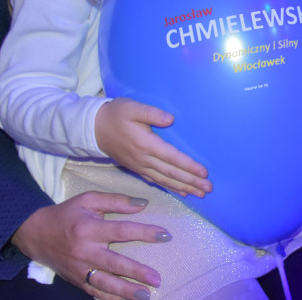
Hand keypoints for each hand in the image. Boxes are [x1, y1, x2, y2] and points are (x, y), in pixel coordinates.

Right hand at [12, 191, 169, 299]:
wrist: (35, 234)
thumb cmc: (66, 214)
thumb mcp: (89, 200)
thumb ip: (116, 201)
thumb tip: (144, 203)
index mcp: (89, 228)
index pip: (121, 231)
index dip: (144, 233)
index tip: (165, 235)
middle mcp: (84, 251)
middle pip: (114, 263)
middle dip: (136, 272)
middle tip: (157, 279)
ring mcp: (79, 269)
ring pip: (104, 284)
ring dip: (125, 292)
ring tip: (146, 296)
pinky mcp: (76, 281)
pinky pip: (94, 293)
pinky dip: (109, 299)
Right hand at [95, 98, 210, 197]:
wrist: (93, 128)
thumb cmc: (115, 114)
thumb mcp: (132, 108)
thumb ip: (152, 113)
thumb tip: (170, 119)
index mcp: (145, 144)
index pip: (171, 157)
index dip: (188, 166)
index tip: (204, 173)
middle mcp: (144, 159)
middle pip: (171, 173)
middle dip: (191, 182)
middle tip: (208, 189)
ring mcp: (139, 166)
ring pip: (164, 180)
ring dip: (183, 188)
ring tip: (200, 194)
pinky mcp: (136, 168)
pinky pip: (155, 181)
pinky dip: (169, 187)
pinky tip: (180, 193)